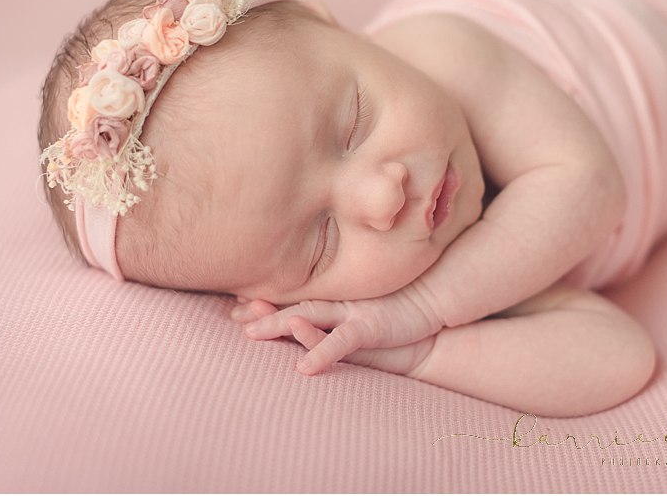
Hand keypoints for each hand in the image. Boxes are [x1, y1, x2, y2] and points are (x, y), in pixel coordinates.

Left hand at [230, 286, 443, 374]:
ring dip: (279, 325)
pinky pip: (341, 343)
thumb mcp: (362, 311)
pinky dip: (321, 351)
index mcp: (335, 301)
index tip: (237, 307)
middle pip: (293, 305)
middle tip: (233, 317)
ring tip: (251, 333)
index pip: (295, 300)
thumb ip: (339, 313)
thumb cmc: (396, 311)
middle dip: (262, 312)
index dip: (266, 303)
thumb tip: (314, 315)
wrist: (432, 303)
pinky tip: (302, 367)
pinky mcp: (369, 327)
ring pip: (308, 318)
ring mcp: (352, 313)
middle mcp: (338, 303)